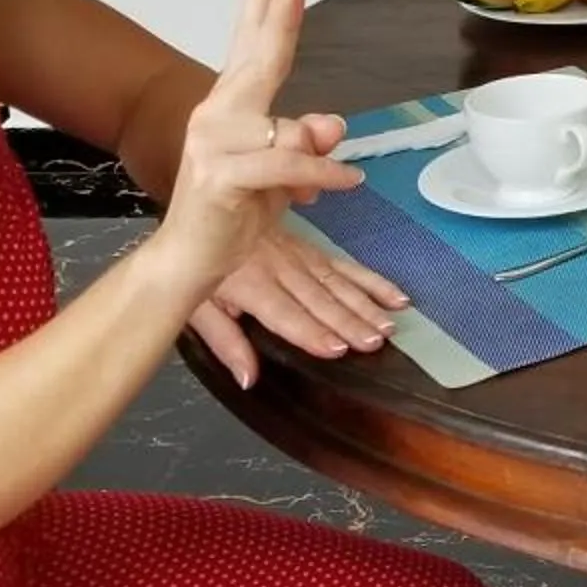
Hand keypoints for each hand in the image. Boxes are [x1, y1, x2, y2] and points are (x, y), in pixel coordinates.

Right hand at [145, 0, 361, 314]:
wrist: (191, 259)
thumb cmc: (236, 208)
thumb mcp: (285, 170)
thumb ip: (306, 141)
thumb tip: (332, 124)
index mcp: (234, 103)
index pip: (249, 35)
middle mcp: (219, 113)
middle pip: (257, 53)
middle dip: (275, 13)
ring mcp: (214, 142)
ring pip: (284, 128)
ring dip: (314, 156)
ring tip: (337, 176)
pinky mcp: (220, 176)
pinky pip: (287, 166)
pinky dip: (319, 176)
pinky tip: (343, 184)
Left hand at [188, 225, 408, 390]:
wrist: (202, 208)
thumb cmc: (194, 267)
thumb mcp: (196, 307)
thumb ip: (225, 342)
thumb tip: (249, 378)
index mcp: (247, 282)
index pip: (284, 312)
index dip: (311, 331)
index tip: (337, 346)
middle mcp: (276, 266)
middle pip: (317, 298)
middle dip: (349, 320)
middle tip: (376, 339)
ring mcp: (295, 254)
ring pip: (335, 281)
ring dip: (365, 303)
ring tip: (389, 323)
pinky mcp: (307, 247)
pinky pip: (342, 263)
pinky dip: (370, 280)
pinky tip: (392, 294)